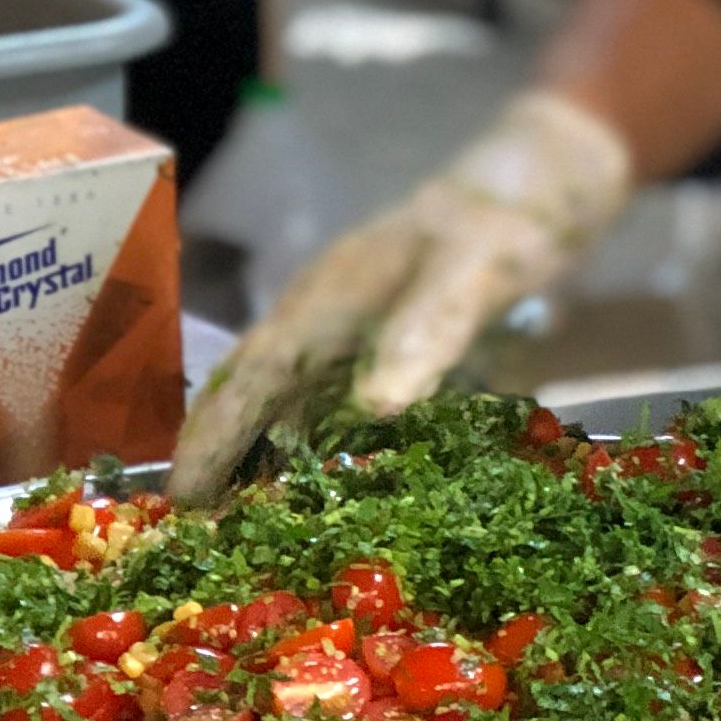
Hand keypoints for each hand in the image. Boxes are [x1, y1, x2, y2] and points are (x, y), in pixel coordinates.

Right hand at [171, 89, 634, 502]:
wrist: (539, 182)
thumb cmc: (502, 224)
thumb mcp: (473, 275)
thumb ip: (427, 332)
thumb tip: (374, 407)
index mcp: (324, 305)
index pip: (246, 382)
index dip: (211, 441)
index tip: (181, 500)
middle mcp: (323, 325)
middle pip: (253, 400)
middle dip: (221, 463)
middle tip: (198, 538)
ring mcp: (352, 337)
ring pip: (290, 410)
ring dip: (265, 465)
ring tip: (248, 536)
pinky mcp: (388, 349)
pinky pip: (337, 409)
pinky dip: (320, 453)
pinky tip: (328, 497)